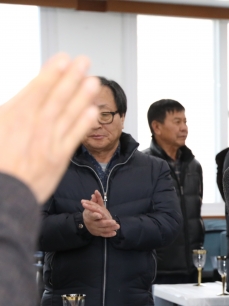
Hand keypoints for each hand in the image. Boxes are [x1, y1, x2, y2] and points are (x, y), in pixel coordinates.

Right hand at [0, 53, 98, 203]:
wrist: (2, 196)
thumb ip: (8, 115)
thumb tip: (19, 104)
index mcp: (11, 118)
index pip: (35, 90)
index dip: (51, 74)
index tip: (62, 59)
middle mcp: (32, 128)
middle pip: (55, 97)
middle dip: (71, 78)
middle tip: (84, 61)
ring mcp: (47, 143)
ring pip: (67, 114)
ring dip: (81, 96)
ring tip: (93, 81)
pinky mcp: (58, 160)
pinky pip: (74, 137)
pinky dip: (83, 123)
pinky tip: (92, 111)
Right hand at [82, 190, 118, 236]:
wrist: (86, 222)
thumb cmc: (91, 212)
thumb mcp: (92, 205)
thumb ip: (95, 200)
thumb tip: (95, 192)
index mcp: (89, 216)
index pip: (92, 216)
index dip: (95, 215)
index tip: (100, 215)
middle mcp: (91, 223)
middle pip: (100, 223)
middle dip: (107, 223)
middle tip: (114, 222)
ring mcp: (95, 228)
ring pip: (103, 229)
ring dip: (110, 228)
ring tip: (117, 226)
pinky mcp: (98, 233)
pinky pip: (103, 234)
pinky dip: (108, 234)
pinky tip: (114, 233)